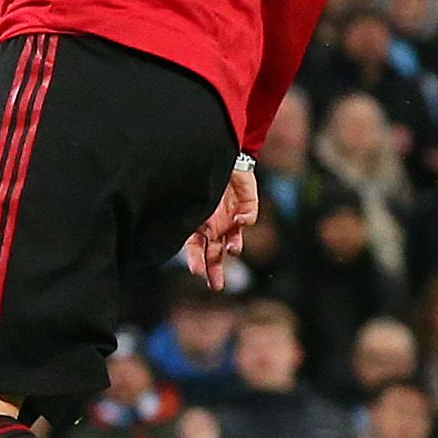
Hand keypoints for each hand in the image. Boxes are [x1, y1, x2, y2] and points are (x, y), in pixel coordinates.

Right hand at [181, 161, 258, 280]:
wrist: (218, 151)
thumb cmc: (196, 173)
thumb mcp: (188, 194)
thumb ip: (190, 213)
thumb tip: (193, 227)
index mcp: (197, 224)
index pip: (196, 248)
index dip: (196, 261)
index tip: (196, 272)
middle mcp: (215, 225)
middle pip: (215, 252)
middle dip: (215, 269)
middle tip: (216, 287)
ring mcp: (232, 216)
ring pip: (234, 238)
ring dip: (233, 246)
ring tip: (231, 251)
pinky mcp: (248, 204)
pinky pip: (248, 216)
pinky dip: (245, 220)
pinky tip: (239, 221)